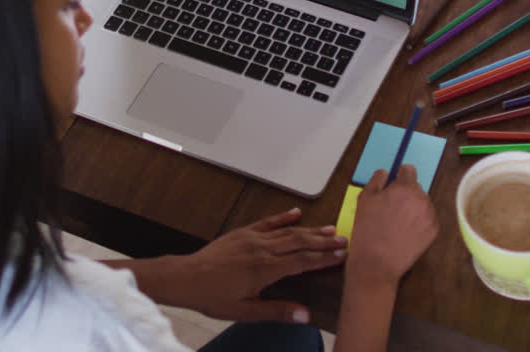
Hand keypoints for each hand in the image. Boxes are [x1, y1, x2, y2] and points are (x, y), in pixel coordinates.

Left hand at [170, 208, 347, 322]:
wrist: (186, 277)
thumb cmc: (213, 297)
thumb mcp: (245, 311)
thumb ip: (277, 311)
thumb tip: (305, 316)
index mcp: (266, 269)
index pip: (303, 261)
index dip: (324, 258)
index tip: (342, 255)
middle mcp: (262, 249)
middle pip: (300, 242)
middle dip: (323, 241)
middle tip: (344, 239)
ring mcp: (252, 238)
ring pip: (287, 231)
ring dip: (310, 229)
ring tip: (330, 228)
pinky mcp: (242, 232)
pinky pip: (267, 222)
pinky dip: (283, 217)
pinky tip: (296, 213)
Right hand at [346, 165, 437, 286]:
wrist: (377, 262)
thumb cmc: (368, 230)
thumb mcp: (364, 198)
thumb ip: (377, 180)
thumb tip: (386, 173)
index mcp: (405, 188)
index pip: (409, 170)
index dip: (399, 176)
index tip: (393, 184)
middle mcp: (422, 199)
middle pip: (416, 187)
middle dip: (405, 193)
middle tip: (391, 208)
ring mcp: (430, 216)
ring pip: (423, 203)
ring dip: (413, 207)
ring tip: (397, 222)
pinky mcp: (433, 231)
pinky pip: (427, 219)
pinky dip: (419, 222)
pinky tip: (405, 231)